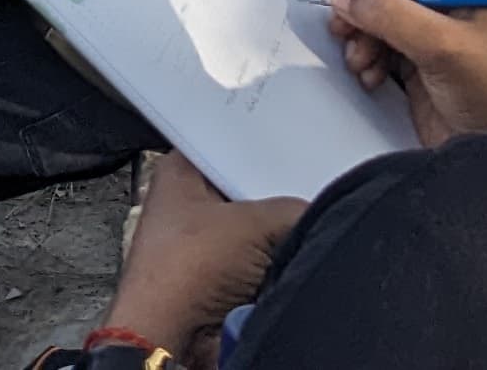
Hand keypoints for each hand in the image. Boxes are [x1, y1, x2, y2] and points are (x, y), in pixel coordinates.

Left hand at [103, 152, 304, 357]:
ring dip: (274, 243)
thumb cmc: (178, 275)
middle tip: (296, 204)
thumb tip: (313, 214)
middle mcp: (189, 209)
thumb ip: (292, 209)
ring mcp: (205, 248)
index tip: (294, 153)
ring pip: (258, 235)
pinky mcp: (220, 283)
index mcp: (180, 174)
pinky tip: (277, 269)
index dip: (263, 151)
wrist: (173, 338)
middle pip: (249, 193)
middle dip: (274, 204)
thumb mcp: (253, 223)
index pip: (229, 147)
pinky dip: (272, 272)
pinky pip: (260, 268)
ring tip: (281, 243)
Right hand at [321, 0, 486, 146]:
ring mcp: (432, 22)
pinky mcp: (416, 51)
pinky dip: (366, 53)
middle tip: (341, 24)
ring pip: (376, 8)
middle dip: (362, 4)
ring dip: (361, 33)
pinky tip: (371, 73)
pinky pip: (376, 37)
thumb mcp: (445, 48)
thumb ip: (392, 16)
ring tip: (361, 57)